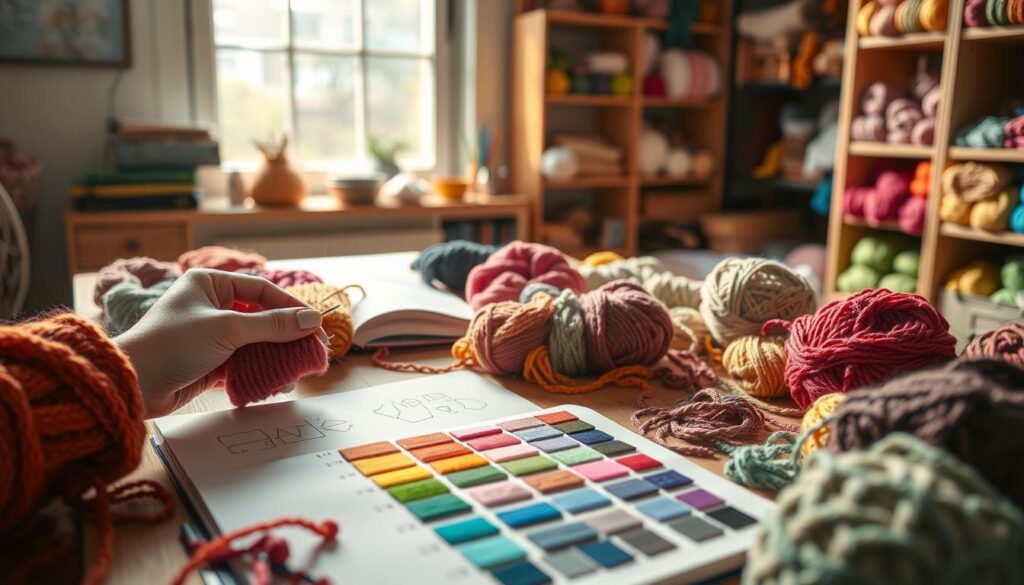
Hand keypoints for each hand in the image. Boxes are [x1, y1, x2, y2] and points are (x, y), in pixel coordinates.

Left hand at [115, 268, 324, 417]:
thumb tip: (312, 320)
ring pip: (254, 341)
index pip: (261, 289)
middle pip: (261, 316)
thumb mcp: (228, 329)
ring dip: (275, 355)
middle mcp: (211, 305)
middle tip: (313, 349)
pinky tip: (277, 381)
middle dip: (286, 334)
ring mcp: (210, 334)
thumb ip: (273, 325)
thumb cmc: (174, 343)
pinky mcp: (209, 361)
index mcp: (210, 283)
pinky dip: (260, 370)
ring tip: (297, 369)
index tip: (315, 325)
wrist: (134, 383)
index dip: (290, 306)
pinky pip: (244, 362)